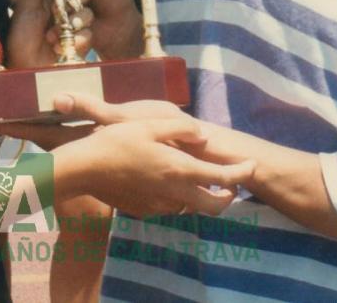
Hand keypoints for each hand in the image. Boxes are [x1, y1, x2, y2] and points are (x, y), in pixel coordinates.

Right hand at [54, 98, 254, 217]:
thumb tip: (203, 135)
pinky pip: (171, 207)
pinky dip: (178, 197)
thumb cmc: (116, 142)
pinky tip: (166, 180)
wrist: (83, 169)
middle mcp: (174, 193)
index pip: (223, 178)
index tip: (252, 166)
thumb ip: (181, 129)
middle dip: (228, 196)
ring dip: (201, 196)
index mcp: (180, 170)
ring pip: (192, 208)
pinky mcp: (145, 211)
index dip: (242, 173)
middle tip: (230, 181)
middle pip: (214, 206)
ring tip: (198, 177)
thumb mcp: (149, 125)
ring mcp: (159, 206)